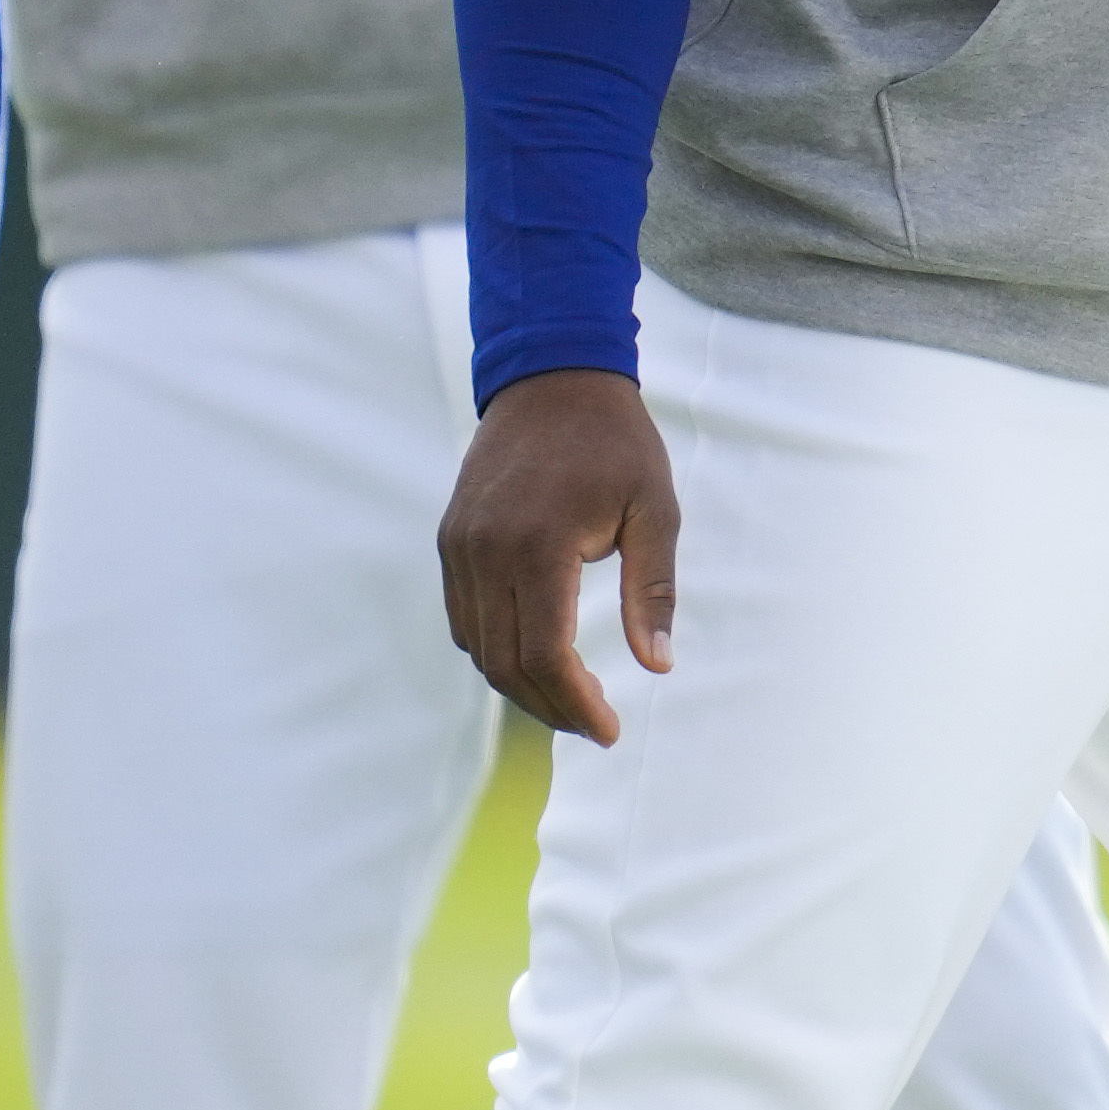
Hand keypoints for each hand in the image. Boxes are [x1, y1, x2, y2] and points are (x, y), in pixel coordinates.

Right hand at [441, 367, 678, 742]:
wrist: (553, 378)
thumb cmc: (615, 443)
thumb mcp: (656, 510)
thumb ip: (653, 590)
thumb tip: (658, 663)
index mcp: (537, 544)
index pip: (545, 653)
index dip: (574, 704)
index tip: (607, 731)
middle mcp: (484, 551)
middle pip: (504, 663)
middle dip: (549, 707)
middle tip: (593, 726)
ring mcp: (459, 546)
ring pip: (477, 647)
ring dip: (520, 685)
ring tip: (572, 698)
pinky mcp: (450, 540)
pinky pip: (463, 617)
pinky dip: (496, 650)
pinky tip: (538, 656)